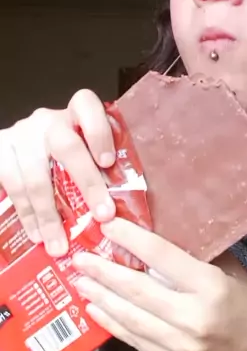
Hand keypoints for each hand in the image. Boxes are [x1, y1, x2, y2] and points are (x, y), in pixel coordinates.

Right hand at [0, 90, 115, 254]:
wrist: (26, 151)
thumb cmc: (70, 158)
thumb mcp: (87, 153)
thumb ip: (104, 169)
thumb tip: (129, 210)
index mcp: (74, 113)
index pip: (86, 105)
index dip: (99, 132)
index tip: (108, 162)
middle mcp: (47, 122)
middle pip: (67, 147)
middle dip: (87, 184)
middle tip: (103, 216)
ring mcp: (20, 137)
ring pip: (35, 177)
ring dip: (50, 216)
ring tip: (61, 245)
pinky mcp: (0, 153)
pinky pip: (12, 187)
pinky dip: (27, 216)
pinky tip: (36, 236)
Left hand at [72, 217, 246, 350]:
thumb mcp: (229, 269)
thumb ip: (194, 253)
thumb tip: (156, 228)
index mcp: (211, 286)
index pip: (162, 257)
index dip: (131, 239)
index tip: (108, 225)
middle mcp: (194, 317)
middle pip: (138, 289)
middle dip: (104, 272)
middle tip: (80, 257)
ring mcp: (182, 344)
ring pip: (131, 317)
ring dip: (101, 298)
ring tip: (81, 281)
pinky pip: (135, 340)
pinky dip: (112, 323)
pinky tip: (96, 309)